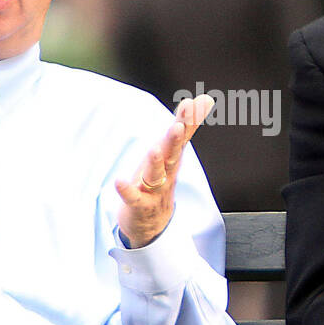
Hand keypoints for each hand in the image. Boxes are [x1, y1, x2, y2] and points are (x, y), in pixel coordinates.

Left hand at [115, 95, 213, 248]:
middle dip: (175, 140)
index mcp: (172, 159)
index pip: (182, 137)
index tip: (192, 104)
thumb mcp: (172, 152)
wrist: (154, 225)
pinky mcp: (140, 205)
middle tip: (179, 125)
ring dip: (155, 163)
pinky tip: (119, 181)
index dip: (187, 121)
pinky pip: (133, 198)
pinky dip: (126, 190)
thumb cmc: (160, 181)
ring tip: (154, 149)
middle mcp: (166, 174)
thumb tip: (204, 99)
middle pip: (172, 155)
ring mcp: (154, 191)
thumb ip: (185, 126)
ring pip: (156, 176)